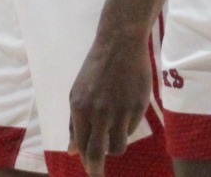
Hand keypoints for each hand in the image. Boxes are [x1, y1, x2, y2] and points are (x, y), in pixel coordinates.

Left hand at [68, 30, 150, 176]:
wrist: (119, 46)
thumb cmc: (94, 71)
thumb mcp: (77, 94)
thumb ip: (76, 124)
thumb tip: (72, 151)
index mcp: (80, 108)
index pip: (83, 146)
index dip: (86, 162)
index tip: (90, 172)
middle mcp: (99, 112)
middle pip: (99, 153)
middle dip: (96, 169)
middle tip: (97, 175)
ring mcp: (120, 111)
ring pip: (117, 147)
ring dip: (113, 146)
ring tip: (112, 132)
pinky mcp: (138, 108)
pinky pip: (131, 130)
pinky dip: (126, 127)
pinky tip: (123, 109)